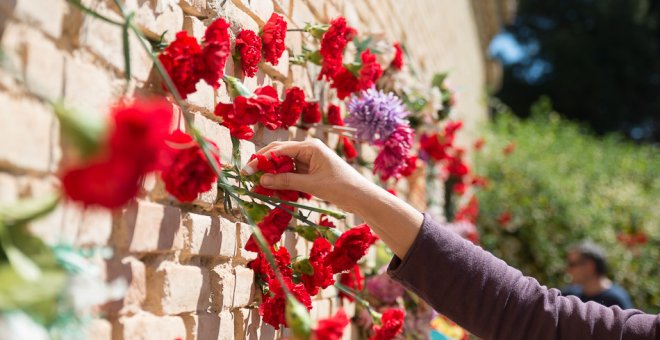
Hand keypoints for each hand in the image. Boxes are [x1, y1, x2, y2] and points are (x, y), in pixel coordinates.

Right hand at [243, 139, 422, 257]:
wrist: (360, 196)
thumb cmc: (340, 187)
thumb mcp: (311, 185)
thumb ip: (286, 181)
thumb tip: (263, 179)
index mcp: (310, 146)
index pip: (279, 150)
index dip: (261, 159)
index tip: (247, 170)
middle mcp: (308, 149)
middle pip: (279, 153)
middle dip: (264, 164)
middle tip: (248, 176)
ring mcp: (310, 159)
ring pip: (284, 164)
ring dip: (273, 173)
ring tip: (259, 185)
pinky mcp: (311, 169)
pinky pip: (292, 172)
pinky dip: (282, 179)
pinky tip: (273, 188)